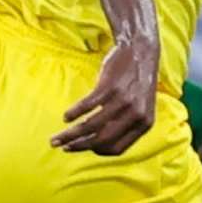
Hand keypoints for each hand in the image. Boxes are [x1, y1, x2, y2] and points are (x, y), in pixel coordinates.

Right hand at [53, 39, 158, 155]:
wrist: (140, 50)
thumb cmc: (136, 81)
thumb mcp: (141, 106)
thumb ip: (126, 124)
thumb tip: (100, 143)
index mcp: (144, 124)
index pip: (117, 149)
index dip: (97, 151)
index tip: (83, 149)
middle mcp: (135, 115)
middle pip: (101, 139)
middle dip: (78, 146)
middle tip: (61, 148)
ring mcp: (123, 100)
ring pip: (91, 125)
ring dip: (70, 134)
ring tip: (57, 137)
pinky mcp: (110, 86)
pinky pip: (87, 105)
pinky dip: (74, 113)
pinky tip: (66, 117)